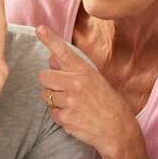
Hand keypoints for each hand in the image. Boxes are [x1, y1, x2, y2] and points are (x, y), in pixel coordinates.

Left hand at [35, 25, 138, 158]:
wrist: (117, 129)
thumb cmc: (107, 102)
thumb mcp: (95, 80)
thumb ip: (73, 69)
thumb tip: (51, 58)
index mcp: (84, 71)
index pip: (63, 52)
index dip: (50, 39)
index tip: (40, 29)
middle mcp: (75, 83)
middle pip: (43, 76)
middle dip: (49, 82)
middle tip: (62, 89)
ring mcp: (69, 101)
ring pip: (45, 95)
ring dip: (54, 99)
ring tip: (72, 104)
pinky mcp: (65, 118)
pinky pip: (51, 112)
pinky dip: (59, 115)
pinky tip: (74, 116)